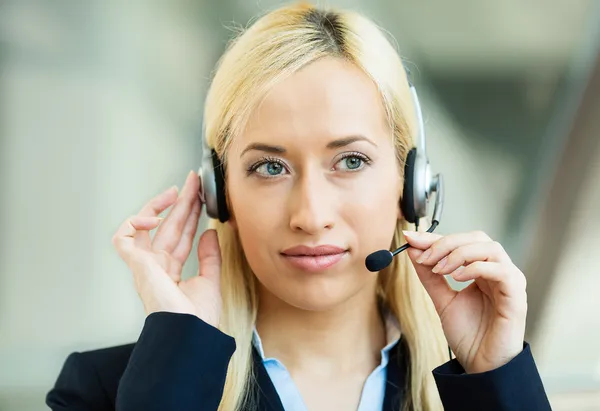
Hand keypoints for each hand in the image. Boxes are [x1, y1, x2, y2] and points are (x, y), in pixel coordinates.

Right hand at [111, 170, 222, 326]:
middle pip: (168, 226)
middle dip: (181, 203)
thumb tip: (209, 232)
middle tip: (193, 182)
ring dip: (161, 205)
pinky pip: (123, 237)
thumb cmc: (198, 319)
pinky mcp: (136, 264)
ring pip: (147, 226)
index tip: (200, 198)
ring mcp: (144, 265)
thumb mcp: (210, 281)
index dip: (190, 216)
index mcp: (171, 272)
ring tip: (177, 189)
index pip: (181, 237)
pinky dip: (135, 223)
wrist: (189, 332)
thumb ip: (209, 257)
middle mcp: (156, 267)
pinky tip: (154, 216)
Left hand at [403, 230, 526, 373]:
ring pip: (490, 248)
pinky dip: (476, 267)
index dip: (435, 237)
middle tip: (425, 257)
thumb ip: (429, 275)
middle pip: (477, 238)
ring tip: (440, 269)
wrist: (481, 366)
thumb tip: (413, 250)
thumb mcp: (442, 300)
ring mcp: (510, 281)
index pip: (461, 242)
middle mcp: (498, 271)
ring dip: (459, 253)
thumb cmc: (468, 335)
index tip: (410, 239)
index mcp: (482, 270)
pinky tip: (457, 278)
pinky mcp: (517, 295)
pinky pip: (501, 270)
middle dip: (446, 243)